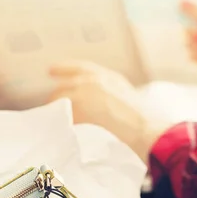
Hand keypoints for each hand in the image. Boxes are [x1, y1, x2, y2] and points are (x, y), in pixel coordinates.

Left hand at [48, 61, 164, 163]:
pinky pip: (64, 116)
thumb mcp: (126, 97)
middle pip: (65, 86)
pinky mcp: (79, 109)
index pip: (81, 67)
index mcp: (109, 77)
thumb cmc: (143, 120)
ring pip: (61, 101)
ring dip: (58, 111)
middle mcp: (95, 81)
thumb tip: (95, 103)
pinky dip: (61, 122)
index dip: (64, 68)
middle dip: (57, 97)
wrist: (145, 129)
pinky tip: (61, 129)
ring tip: (56, 122)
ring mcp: (85, 94)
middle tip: (51, 105)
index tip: (51, 70)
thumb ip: (109, 94)